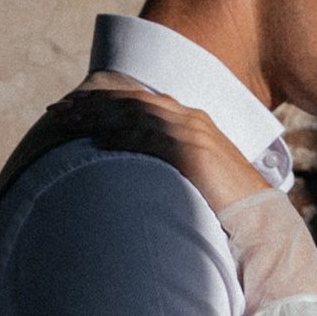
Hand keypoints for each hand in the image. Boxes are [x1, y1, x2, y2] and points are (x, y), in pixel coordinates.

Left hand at [45, 75, 263, 215]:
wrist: (257, 215)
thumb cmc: (224, 200)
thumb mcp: (194, 171)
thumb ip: (169, 158)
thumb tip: (136, 163)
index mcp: (191, 119)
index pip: (140, 100)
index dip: (104, 100)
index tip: (74, 104)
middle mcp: (191, 119)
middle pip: (132, 102)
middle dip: (93, 104)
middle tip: (58, 109)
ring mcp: (192, 133)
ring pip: (136, 115)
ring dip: (99, 118)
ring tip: (69, 124)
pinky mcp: (192, 152)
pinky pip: (149, 140)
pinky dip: (121, 139)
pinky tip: (98, 143)